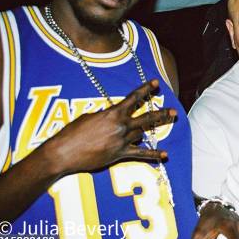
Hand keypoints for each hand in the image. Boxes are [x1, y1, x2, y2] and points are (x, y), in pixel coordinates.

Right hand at [46, 80, 175, 175]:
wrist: (64, 152)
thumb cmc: (72, 133)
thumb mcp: (89, 117)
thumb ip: (105, 116)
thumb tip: (113, 117)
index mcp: (113, 113)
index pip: (133, 98)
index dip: (145, 89)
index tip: (156, 83)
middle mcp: (121, 125)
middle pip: (146, 117)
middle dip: (161, 113)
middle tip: (174, 111)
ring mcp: (121, 140)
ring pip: (141, 133)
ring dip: (144, 132)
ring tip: (154, 129)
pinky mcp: (119, 153)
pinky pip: (141, 154)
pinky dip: (154, 154)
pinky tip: (165, 155)